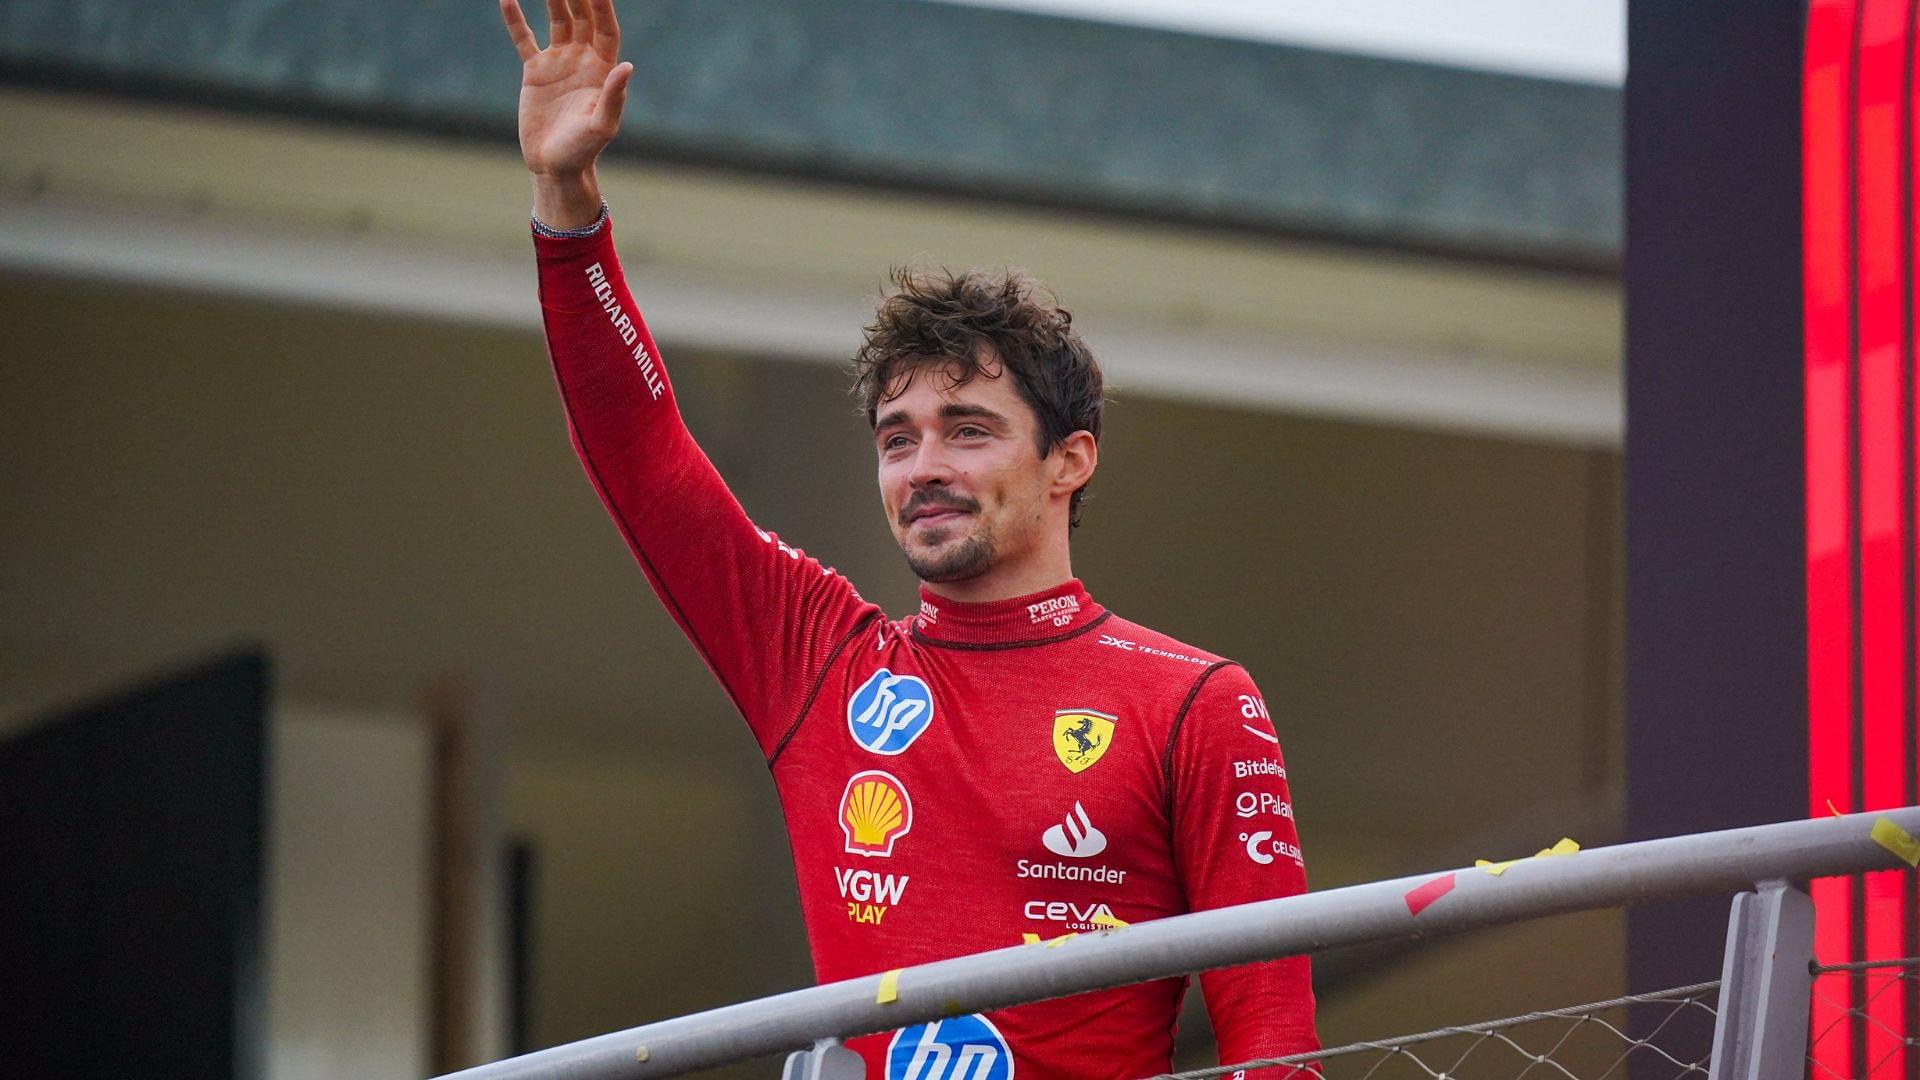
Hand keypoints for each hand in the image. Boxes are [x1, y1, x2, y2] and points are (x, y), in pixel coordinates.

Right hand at [501, 0, 633, 226]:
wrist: (554, 165)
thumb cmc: (584, 149)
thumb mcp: (601, 125)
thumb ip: (613, 96)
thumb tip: (627, 67)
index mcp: (602, 70)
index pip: (605, 28)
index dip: (603, 6)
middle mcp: (582, 60)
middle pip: (582, 17)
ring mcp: (558, 63)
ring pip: (557, 20)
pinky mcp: (534, 71)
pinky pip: (524, 39)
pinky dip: (516, 19)